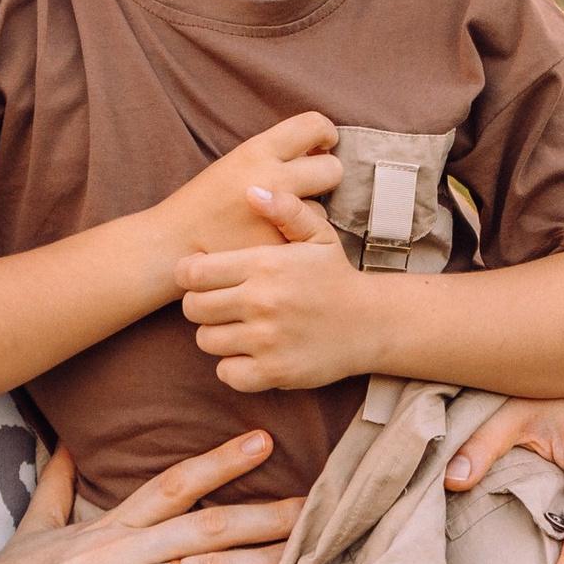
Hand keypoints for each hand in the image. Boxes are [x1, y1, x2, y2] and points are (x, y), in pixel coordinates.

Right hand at [0, 432, 304, 563]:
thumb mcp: (33, 525)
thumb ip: (57, 482)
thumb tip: (65, 441)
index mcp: (109, 528)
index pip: (174, 484)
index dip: (220, 462)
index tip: (263, 442)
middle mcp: (124, 555)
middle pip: (207, 527)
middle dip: (265, 516)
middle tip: (317, 505)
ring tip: (309, 557)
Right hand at [153, 112, 340, 277]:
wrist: (173, 246)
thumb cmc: (202, 204)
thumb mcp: (234, 163)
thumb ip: (273, 155)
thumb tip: (317, 147)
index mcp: (256, 151)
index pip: (315, 125)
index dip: (325, 134)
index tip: (321, 146)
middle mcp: (272, 179)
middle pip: (332, 168)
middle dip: (326, 174)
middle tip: (310, 183)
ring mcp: (278, 215)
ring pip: (322, 207)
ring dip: (307, 212)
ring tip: (278, 218)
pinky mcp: (280, 246)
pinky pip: (305, 238)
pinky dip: (293, 239)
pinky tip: (272, 239)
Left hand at [175, 175, 376, 393]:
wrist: (372, 322)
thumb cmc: (335, 276)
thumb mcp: (317, 235)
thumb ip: (285, 210)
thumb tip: (251, 191)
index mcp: (265, 265)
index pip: (194, 273)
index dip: (191, 274)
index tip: (205, 277)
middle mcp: (262, 301)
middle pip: (193, 308)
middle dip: (200, 305)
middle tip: (220, 303)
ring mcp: (267, 340)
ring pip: (206, 340)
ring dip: (216, 334)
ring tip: (236, 327)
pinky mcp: (274, 371)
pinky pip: (227, 373)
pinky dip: (233, 366)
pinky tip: (249, 353)